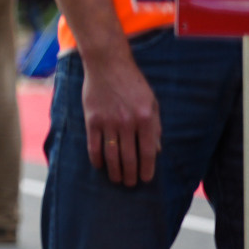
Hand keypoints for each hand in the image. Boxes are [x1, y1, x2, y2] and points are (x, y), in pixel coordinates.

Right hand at [80, 49, 160, 185]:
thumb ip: (155, 127)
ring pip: (111, 155)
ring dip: (115, 171)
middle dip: (131, 175)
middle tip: (130, 184)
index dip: (147, 169)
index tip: (146, 179)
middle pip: (129, 157)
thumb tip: (156, 150)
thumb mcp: (152, 102)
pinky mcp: (92, 119)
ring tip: (117, 179)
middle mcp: (127, 122)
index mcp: (146, 118)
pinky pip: (94, 145)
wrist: (108, 64)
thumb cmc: (133, 83)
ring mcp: (108, 121)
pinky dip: (97, 159)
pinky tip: (100, 166)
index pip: (147, 152)